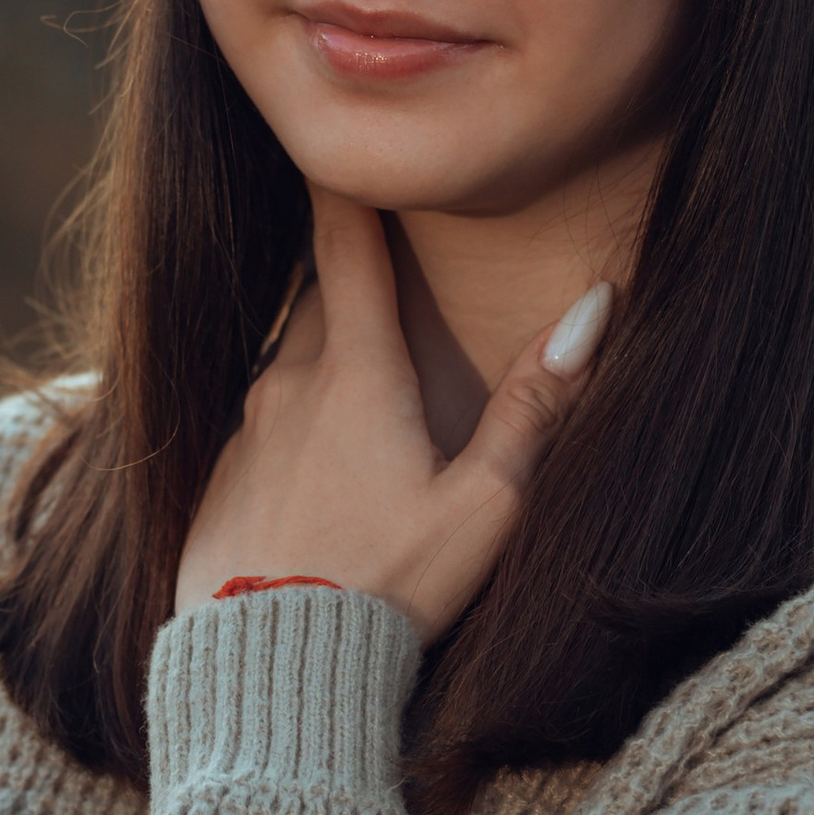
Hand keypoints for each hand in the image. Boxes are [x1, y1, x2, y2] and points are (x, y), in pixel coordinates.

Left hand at [173, 190, 611, 641]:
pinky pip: (259, 426)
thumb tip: (595, 307)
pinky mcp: (218, 484)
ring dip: (324, 356)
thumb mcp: (485, 504)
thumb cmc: (391, 586)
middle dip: (349, 273)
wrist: (272, 669)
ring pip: (288, 362)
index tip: (351, 146)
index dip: (352, 187)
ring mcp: (246, 433)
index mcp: (357, 373)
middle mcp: (289, 384)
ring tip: (365, 380)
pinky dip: (292, 423)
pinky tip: (319, 468)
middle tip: (383, 257)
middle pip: (318, 297)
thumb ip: (538, 404)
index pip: (347, 246)